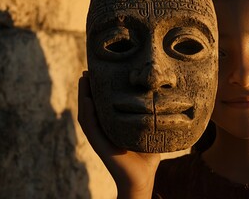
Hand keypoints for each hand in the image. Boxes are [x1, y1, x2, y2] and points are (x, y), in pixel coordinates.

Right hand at [78, 71, 159, 198]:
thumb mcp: (149, 130)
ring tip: (84, 79)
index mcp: (112, 125)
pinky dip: (87, 112)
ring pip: (86, 113)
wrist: (143, 177)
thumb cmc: (148, 155)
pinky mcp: (99, 145)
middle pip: (90, 105)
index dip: (98, 89)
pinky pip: (90, 126)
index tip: (99, 72)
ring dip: (83, 96)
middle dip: (88, 88)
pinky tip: (88, 100)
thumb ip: (151, 116)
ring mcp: (100, 137)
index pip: (101, 104)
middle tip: (88, 71)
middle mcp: (103, 129)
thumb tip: (165, 97)